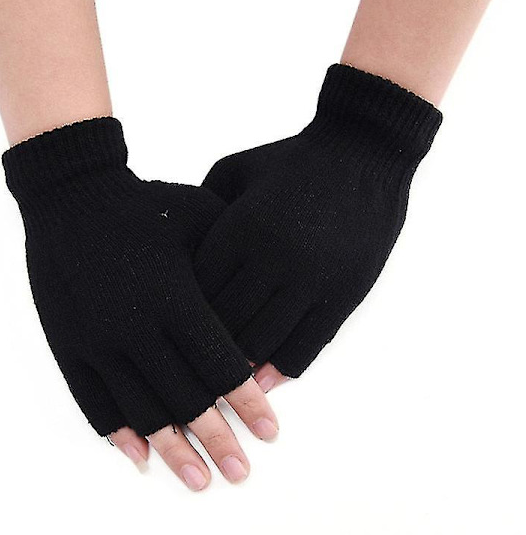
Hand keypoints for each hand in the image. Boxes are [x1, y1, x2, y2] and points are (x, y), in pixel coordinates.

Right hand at [3, 118, 277, 488]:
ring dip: (172, 450)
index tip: (269, 433)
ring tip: (198, 481)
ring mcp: (97, 341)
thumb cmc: (146, 205)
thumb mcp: (199, 220)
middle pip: (185, 399)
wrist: (72, 194)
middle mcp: (136, 327)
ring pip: (141, 411)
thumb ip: (228, 270)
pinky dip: (119, 434)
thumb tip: (258, 314)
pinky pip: (94, 402)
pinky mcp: (67, 344)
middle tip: (241, 473)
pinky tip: (141, 457)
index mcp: (175, 297)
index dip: (247, 403)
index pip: (220, 365)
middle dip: (218, 440)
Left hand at [195, 65, 441, 377]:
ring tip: (222, 383)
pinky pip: (306, 346)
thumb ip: (203, 210)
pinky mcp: (344, 294)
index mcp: (242, 226)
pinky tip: (264, 381)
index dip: (181, 316)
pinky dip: (282, 370)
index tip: (170, 334)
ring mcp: (312, 280)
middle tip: (187, 369)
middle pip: (226, 322)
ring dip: (240, 368)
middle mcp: (274, 258)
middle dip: (205, 348)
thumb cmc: (291, 161)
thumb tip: (182, 257)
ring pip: (263, 342)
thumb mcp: (235, 170)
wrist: (364, 150)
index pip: (200, 289)